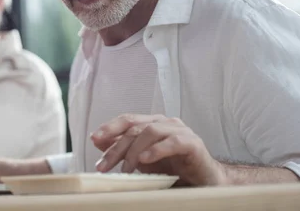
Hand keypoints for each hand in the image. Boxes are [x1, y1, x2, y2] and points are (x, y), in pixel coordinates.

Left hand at [91, 114, 226, 185]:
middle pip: (135, 127)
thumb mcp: (142, 160)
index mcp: (152, 123)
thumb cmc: (174, 168)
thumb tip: (98, 141)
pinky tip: (145, 160)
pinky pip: (173, 142)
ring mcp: (180, 131)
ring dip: (134, 151)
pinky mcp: (193, 143)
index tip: (94, 139)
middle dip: (116, 147)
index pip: (128, 119)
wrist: (205, 181)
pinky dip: (157, 150)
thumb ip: (123, 149)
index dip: (110, 127)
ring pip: (151, 132)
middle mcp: (165, 123)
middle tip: (104, 166)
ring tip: (126, 169)